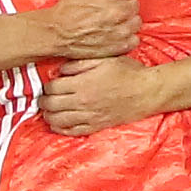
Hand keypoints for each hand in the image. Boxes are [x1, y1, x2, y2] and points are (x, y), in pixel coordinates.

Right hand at [36, 0, 139, 60]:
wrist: (58, 30)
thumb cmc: (69, 7)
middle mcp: (120, 13)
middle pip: (134, 4)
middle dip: (125, 2)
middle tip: (112, 4)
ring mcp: (121, 31)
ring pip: (136, 21)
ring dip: (127, 19)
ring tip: (114, 18)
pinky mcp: (118, 46)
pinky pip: (134, 39)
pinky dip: (127, 36)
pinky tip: (116, 31)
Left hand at [37, 55, 157, 134]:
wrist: (146, 92)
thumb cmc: (127, 72)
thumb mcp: (104, 58)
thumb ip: (79, 63)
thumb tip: (60, 70)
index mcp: (82, 84)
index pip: (52, 88)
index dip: (47, 86)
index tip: (50, 84)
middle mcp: (81, 102)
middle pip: (50, 105)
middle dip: (43, 101)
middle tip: (44, 98)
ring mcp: (88, 116)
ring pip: (57, 121)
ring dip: (49, 115)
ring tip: (49, 110)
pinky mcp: (95, 126)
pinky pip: (71, 132)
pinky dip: (60, 128)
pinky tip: (59, 123)